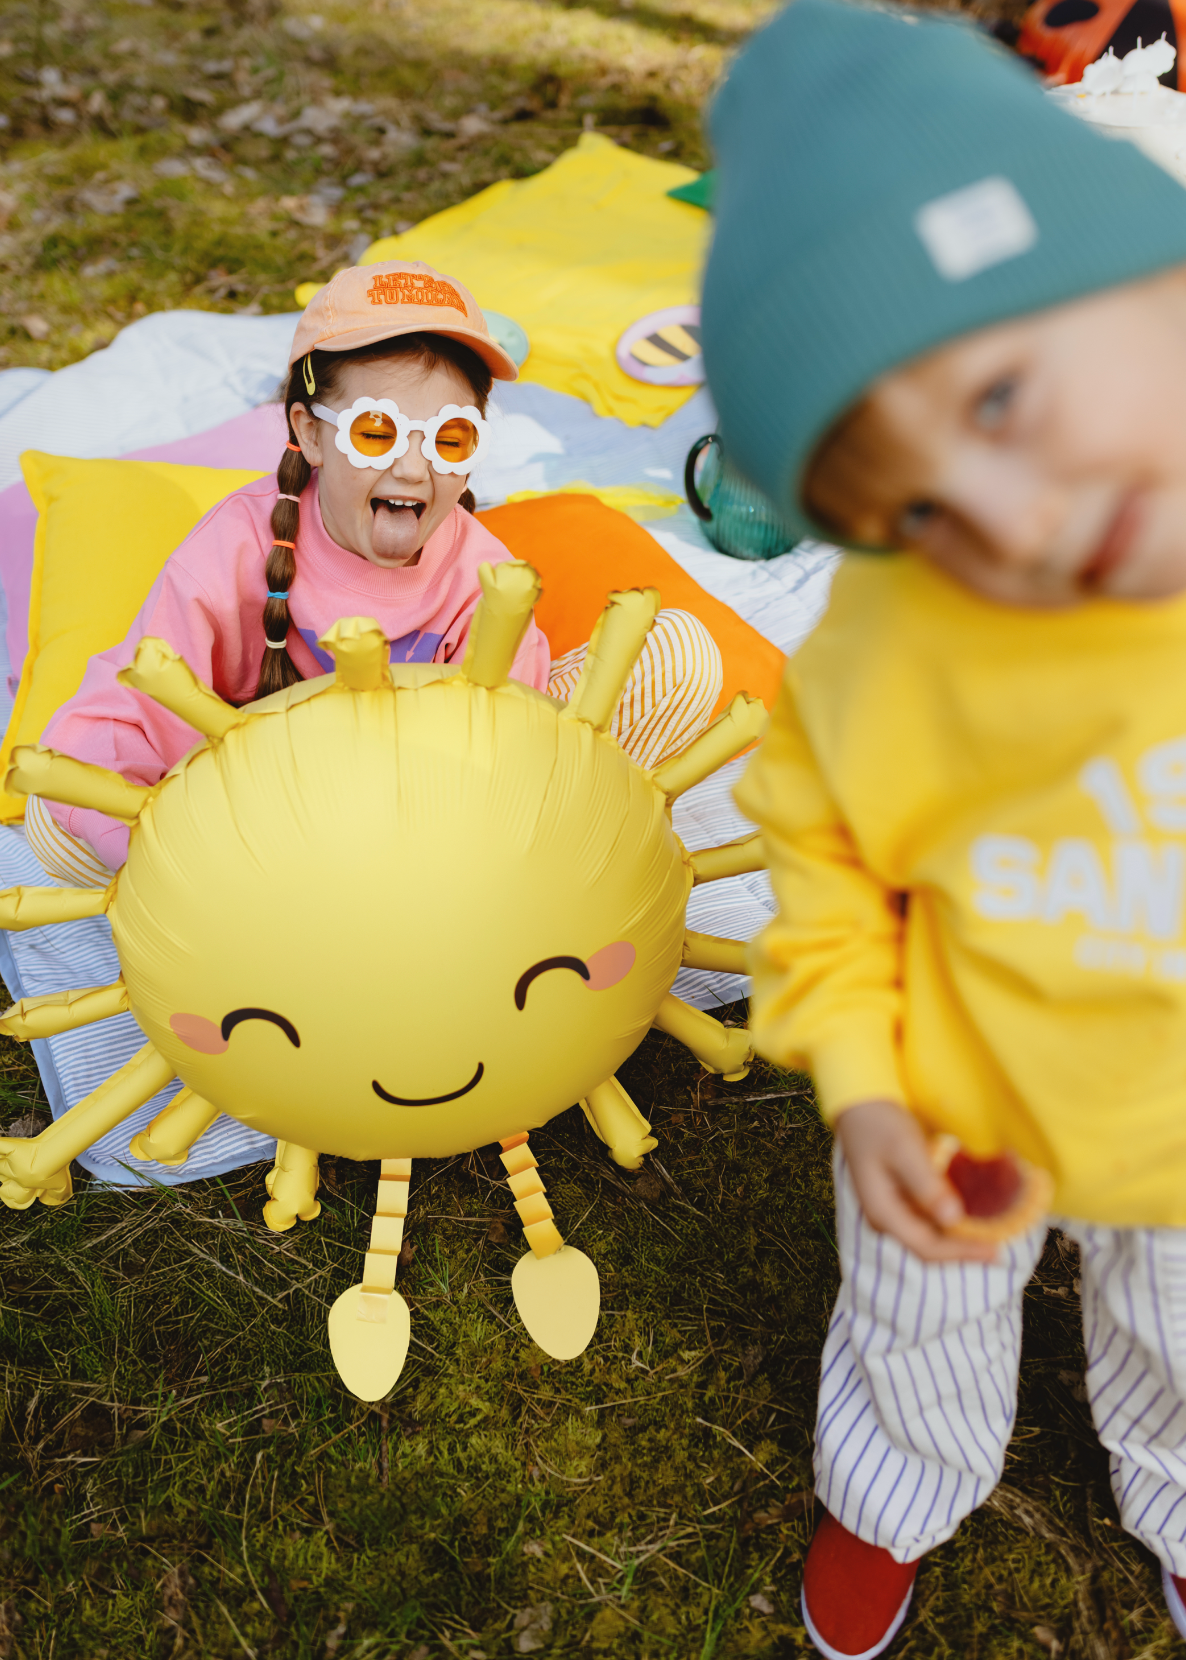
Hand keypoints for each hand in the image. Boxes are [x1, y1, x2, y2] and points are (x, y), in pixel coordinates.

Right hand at [834, 1098, 998, 1263]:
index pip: (926, 1247)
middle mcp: (886, 1219)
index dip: (962, 1253)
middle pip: (929, 1247)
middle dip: (963, 1249)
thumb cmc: (880, 1124)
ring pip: (930, 1235)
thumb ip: (927, 1186)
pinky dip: (952, 1221)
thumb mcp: (905, 1150)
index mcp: (883, 1213)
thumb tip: (953, 1218)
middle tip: (1000, 1248)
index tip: (995, 1251)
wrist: (860, 1107)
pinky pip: (929, 1220)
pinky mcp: (901, 1200)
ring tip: (992, 1234)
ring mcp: (892, 1211)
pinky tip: (973, 1215)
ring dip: (960, 1237)